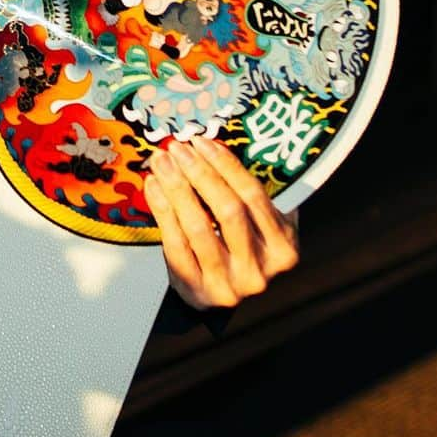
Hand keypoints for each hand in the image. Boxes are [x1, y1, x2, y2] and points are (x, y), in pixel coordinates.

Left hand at [143, 135, 298, 309]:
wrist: (218, 294)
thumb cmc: (238, 245)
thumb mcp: (256, 223)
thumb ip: (244, 193)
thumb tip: (211, 144)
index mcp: (282, 247)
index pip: (253, 195)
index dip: (225, 164)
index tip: (202, 141)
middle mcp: (259, 269)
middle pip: (227, 209)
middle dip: (199, 173)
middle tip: (177, 148)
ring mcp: (228, 284)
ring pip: (199, 226)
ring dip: (176, 187)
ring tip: (161, 162)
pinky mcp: (198, 291)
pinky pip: (176, 244)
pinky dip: (162, 209)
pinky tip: (153, 186)